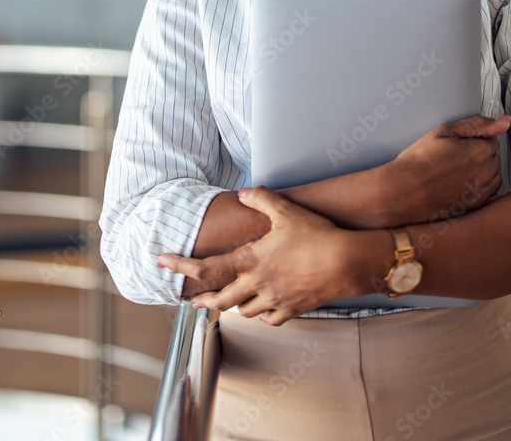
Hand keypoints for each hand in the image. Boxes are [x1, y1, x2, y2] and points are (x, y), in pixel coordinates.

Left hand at [157, 186, 370, 325]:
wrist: (346, 262)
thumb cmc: (317, 236)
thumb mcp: (287, 211)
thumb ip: (262, 199)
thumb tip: (244, 192)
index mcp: (251, 260)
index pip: (207, 267)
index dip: (182, 266)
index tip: (163, 263)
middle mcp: (257, 284)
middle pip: (220, 299)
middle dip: (203, 299)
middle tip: (192, 298)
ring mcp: (273, 300)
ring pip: (242, 311)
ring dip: (231, 305)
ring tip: (225, 301)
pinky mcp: (291, 311)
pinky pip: (267, 319)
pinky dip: (259, 314)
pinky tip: (260, 308)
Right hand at [375, 114, 510, 226]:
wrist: (404, 191)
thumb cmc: (420, 160)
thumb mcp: (444, 132)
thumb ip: (477, 125)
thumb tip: (505, 121)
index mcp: (481, 151)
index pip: (491, 138)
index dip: (473, 138)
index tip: (457, 143)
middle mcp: (486, 173)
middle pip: (493, 156)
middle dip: (479, 154)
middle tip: (453, 156)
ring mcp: (482, 192)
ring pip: (493, 175)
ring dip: (482, 171)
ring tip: (456, 170)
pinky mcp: (476, 207)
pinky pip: (489, 193)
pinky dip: (480, 187)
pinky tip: (461, 185)